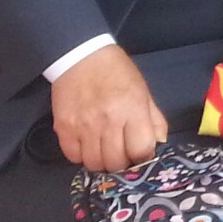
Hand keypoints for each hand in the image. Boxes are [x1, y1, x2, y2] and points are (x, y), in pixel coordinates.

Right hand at [51, 44, 167, 171]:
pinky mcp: (64, 129)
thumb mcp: (144, 92)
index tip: (139, 153)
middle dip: (122, 162)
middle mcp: (108, 121)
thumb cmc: (118, 74)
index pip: (141, 151)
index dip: (143, 157)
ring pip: (94, 164)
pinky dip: (82, 155)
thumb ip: (154, 121)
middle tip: (121, 152)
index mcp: (133, 110)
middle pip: (116, 163)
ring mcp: (84, 127)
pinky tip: (88, 143)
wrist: (82, 57)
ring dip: (102, 161)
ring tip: (105, 149)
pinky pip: (73, 157)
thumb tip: (159, 147)